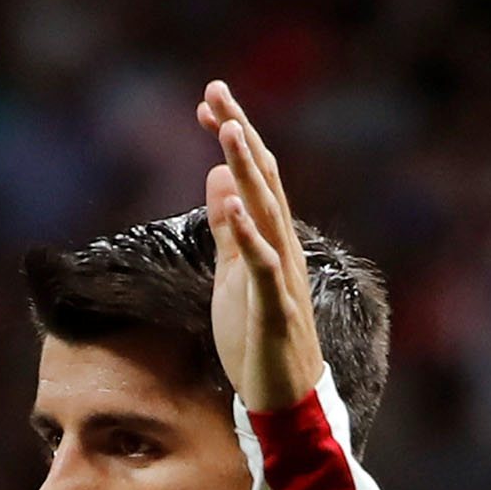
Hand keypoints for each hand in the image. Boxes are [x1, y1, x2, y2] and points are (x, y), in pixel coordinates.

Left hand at [199, 80, 325, 413]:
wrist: (282, 398)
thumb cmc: (256, 338)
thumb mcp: (232, 274)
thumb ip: (227, 228)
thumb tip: (217, 178)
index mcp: (269, 239)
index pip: (253, 176)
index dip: (232, 137)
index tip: (207, 101)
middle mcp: (281, 248)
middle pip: (261, 180)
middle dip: (239, 135)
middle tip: (217, 91)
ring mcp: (281, 277)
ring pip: (267, 213)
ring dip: (247, 171)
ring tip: (228, 131)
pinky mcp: (275, 310)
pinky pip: (264, 268)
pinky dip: (250, 236)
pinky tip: (235, 207)